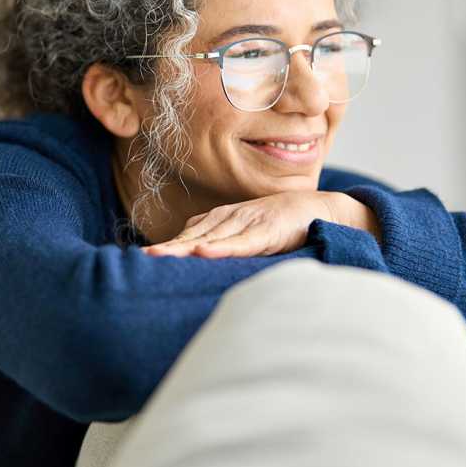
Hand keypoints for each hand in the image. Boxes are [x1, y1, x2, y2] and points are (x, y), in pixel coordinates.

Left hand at [142, 191, 381, 258]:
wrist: (321, 208)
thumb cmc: (284, 223)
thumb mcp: (249, 233)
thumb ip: (226, 240)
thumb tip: (197, 252)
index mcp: (225, 219)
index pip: (190, 234)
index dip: (169, 245)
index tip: (145, 257)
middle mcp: (231, 218)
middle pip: (193, 236)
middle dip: (169, 247)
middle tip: (144, 258)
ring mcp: (249, 224)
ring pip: (211, 238)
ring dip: (185, 247)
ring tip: (160, 256)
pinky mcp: (267, 232)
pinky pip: (241, 242)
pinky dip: (222, 248)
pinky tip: (203, 252)